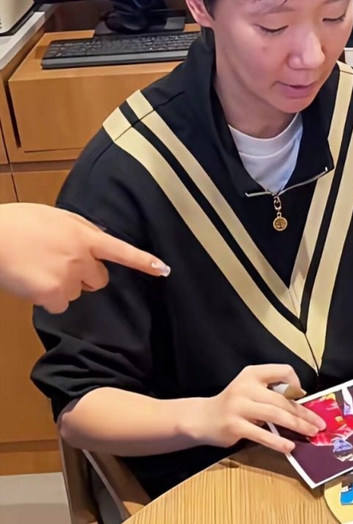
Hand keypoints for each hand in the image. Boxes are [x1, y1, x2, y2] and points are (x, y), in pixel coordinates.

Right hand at [0, 203, 169, 312]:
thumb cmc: (18, 223)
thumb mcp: (56, 218)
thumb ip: (81, 229)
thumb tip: (100, 238)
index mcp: (84, 235)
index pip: (121, 250)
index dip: (143, 262)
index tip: (163, 270)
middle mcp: (82, 256)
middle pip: (99, 279)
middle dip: (84, 276)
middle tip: (57, 263)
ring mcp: (69, 276)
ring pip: (76, 293)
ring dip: (62, 286)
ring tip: (38, 267)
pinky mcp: (53, 293)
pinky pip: (58, 305)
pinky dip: (46, 299)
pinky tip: (32, 282)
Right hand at [195, 365, 325, 452]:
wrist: (202, 418)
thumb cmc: (233, 404)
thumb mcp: (250, 389)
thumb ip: (271, 392)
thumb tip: (301, 407)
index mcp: (252, 374)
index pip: (282, 370)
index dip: (296, 383)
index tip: (302, 397)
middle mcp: (246, 387)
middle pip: (282, 399)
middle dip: (304, 413)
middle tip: (319, 423)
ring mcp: (239, 406)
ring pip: (275, 415)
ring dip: (297, 425)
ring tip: (311, 433)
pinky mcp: (235, 426)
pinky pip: (261, 434)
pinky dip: (277, 441)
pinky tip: (289, 446)